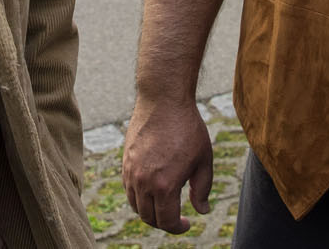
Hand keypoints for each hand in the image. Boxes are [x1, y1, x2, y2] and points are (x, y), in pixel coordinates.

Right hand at [121, 97, 213, 232]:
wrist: (163, 100)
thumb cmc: (188, 128)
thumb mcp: (203, 160)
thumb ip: (202, 189)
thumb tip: (202, 211)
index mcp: (164, 186)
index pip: (167, 221)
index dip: (178, 228)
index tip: (186, 223)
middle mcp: (143, 182)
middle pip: (149, 218)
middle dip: (163, 222)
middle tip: (176, 217)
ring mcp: (131, 172)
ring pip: (136, 205)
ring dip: (149, 211)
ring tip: (164, 205)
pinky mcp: (125, 161)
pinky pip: (128, 190)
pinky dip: (139, 197)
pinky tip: (152, 189)